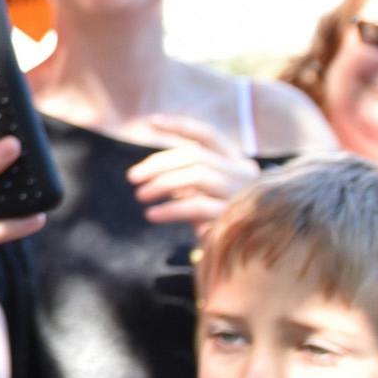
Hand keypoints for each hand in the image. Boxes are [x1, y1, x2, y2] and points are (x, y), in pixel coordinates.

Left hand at [125, 113, 259, 232]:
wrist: (244, 255)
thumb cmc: (216, 219)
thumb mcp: (203, 193)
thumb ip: (186, 175)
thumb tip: (148, 169)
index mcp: (237, 162)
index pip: (208, 135)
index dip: (180, 125)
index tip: (150, 121)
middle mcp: (244, 174)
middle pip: (196, 155)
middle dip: (159, 163)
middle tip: (133, 177)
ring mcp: (242, 194)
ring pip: (197, 176)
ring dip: (162, 183)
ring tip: (140, 195)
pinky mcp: (235, 217)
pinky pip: (197, 206)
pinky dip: (170, 208)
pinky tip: (152, 215)